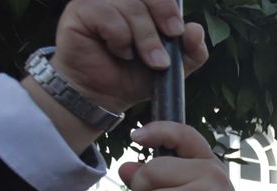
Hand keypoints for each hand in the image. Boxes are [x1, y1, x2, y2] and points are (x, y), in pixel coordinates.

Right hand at [51, 0, 208, 112]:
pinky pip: (107, 14)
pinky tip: (119, 51)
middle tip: (165, 47)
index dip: (168, 7)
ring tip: (144, 60)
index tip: (176, 31)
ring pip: (130, 6)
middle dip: (161, 20)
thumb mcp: (173, 67)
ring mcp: (99, 1)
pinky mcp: (80, 10)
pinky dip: (119, 37)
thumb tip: (196, 29)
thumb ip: (190, 50)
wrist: (104, 95)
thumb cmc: (135, 75)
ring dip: (143, 37)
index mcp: (142, 4)